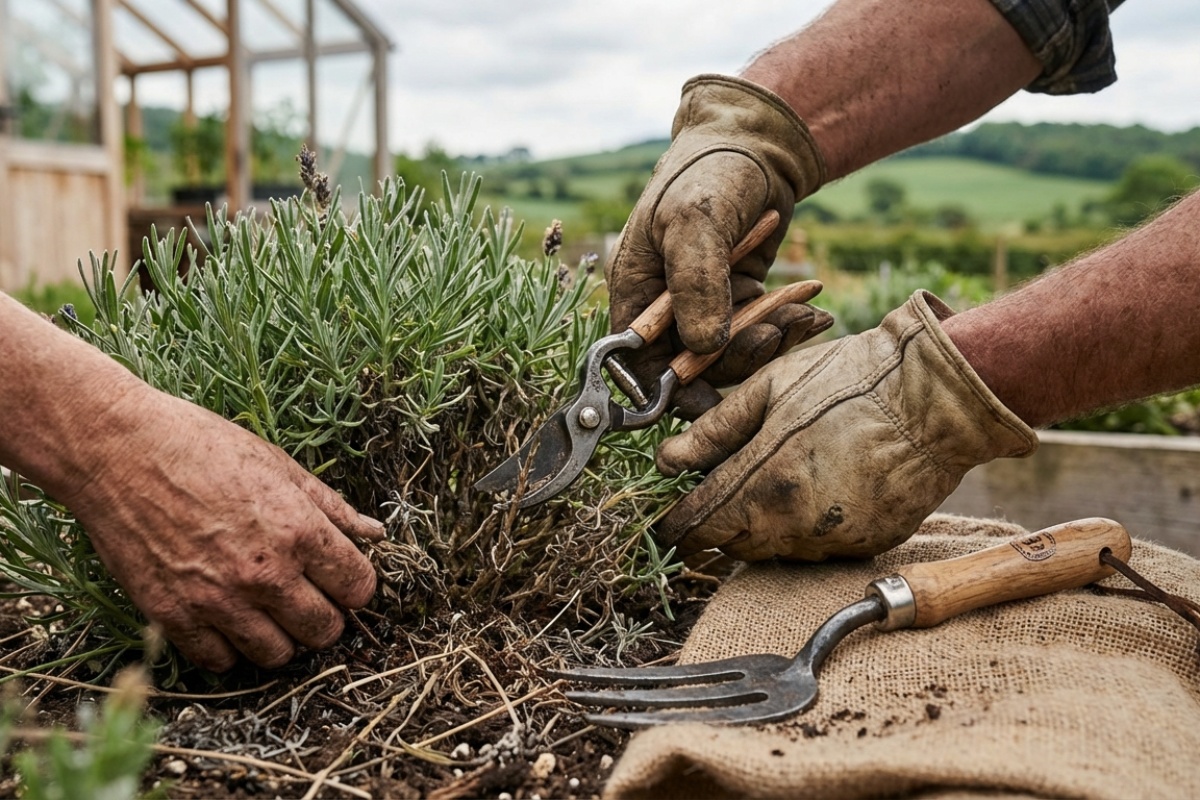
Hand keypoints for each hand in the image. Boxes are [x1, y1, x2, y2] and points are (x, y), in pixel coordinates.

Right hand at [64, 388, 383, 671]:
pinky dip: (228, 647)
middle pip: (325, 631)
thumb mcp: (277, 464)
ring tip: (268, 611)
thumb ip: (330, 506)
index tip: (341, 578)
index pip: (359, 589)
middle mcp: (265, 573)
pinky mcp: (173, 616)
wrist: (117, 450)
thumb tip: (375, 533)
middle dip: (325, 617)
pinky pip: (220, 661)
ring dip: (280, 638)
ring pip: (277, 655)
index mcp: (299, 531)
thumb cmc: (201, 445)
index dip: (355, 585)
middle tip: (307, 598)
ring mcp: (218, 600)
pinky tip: (226, 619)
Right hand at [605, 74, 828, 418]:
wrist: (758, 142)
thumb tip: (704, 348)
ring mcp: (705, 305)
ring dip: (770, 342)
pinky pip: (760, 332)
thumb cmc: (710, 173)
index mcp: (636, 292)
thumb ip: (695, 285)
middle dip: (736, 360)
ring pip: (733, 355)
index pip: (639, 364)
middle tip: (776, 335)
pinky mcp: (741, 301)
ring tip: (807, 317)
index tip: (709, 400)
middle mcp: (665, 307)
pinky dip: (786, 327)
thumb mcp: (694, 222)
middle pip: (692, 368)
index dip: (668, 389)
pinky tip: (814, 312)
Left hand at [654, 291, 1037, 560]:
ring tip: (781, 479)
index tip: (671, 518)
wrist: (936, 398)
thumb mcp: (770, 389)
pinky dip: (807, 529)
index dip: (676, 525)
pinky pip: (819, 549)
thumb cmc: (851, 380)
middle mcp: (795, 525)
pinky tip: (821, 489)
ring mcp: (833, 541)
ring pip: (775, 551)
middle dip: (720, 524)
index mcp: (763, 483)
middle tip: (727, 487)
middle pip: (732, 546)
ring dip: (764, 527)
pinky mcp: (866, 544)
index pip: (697, 528)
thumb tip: (668, 459)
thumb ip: (714, 431)